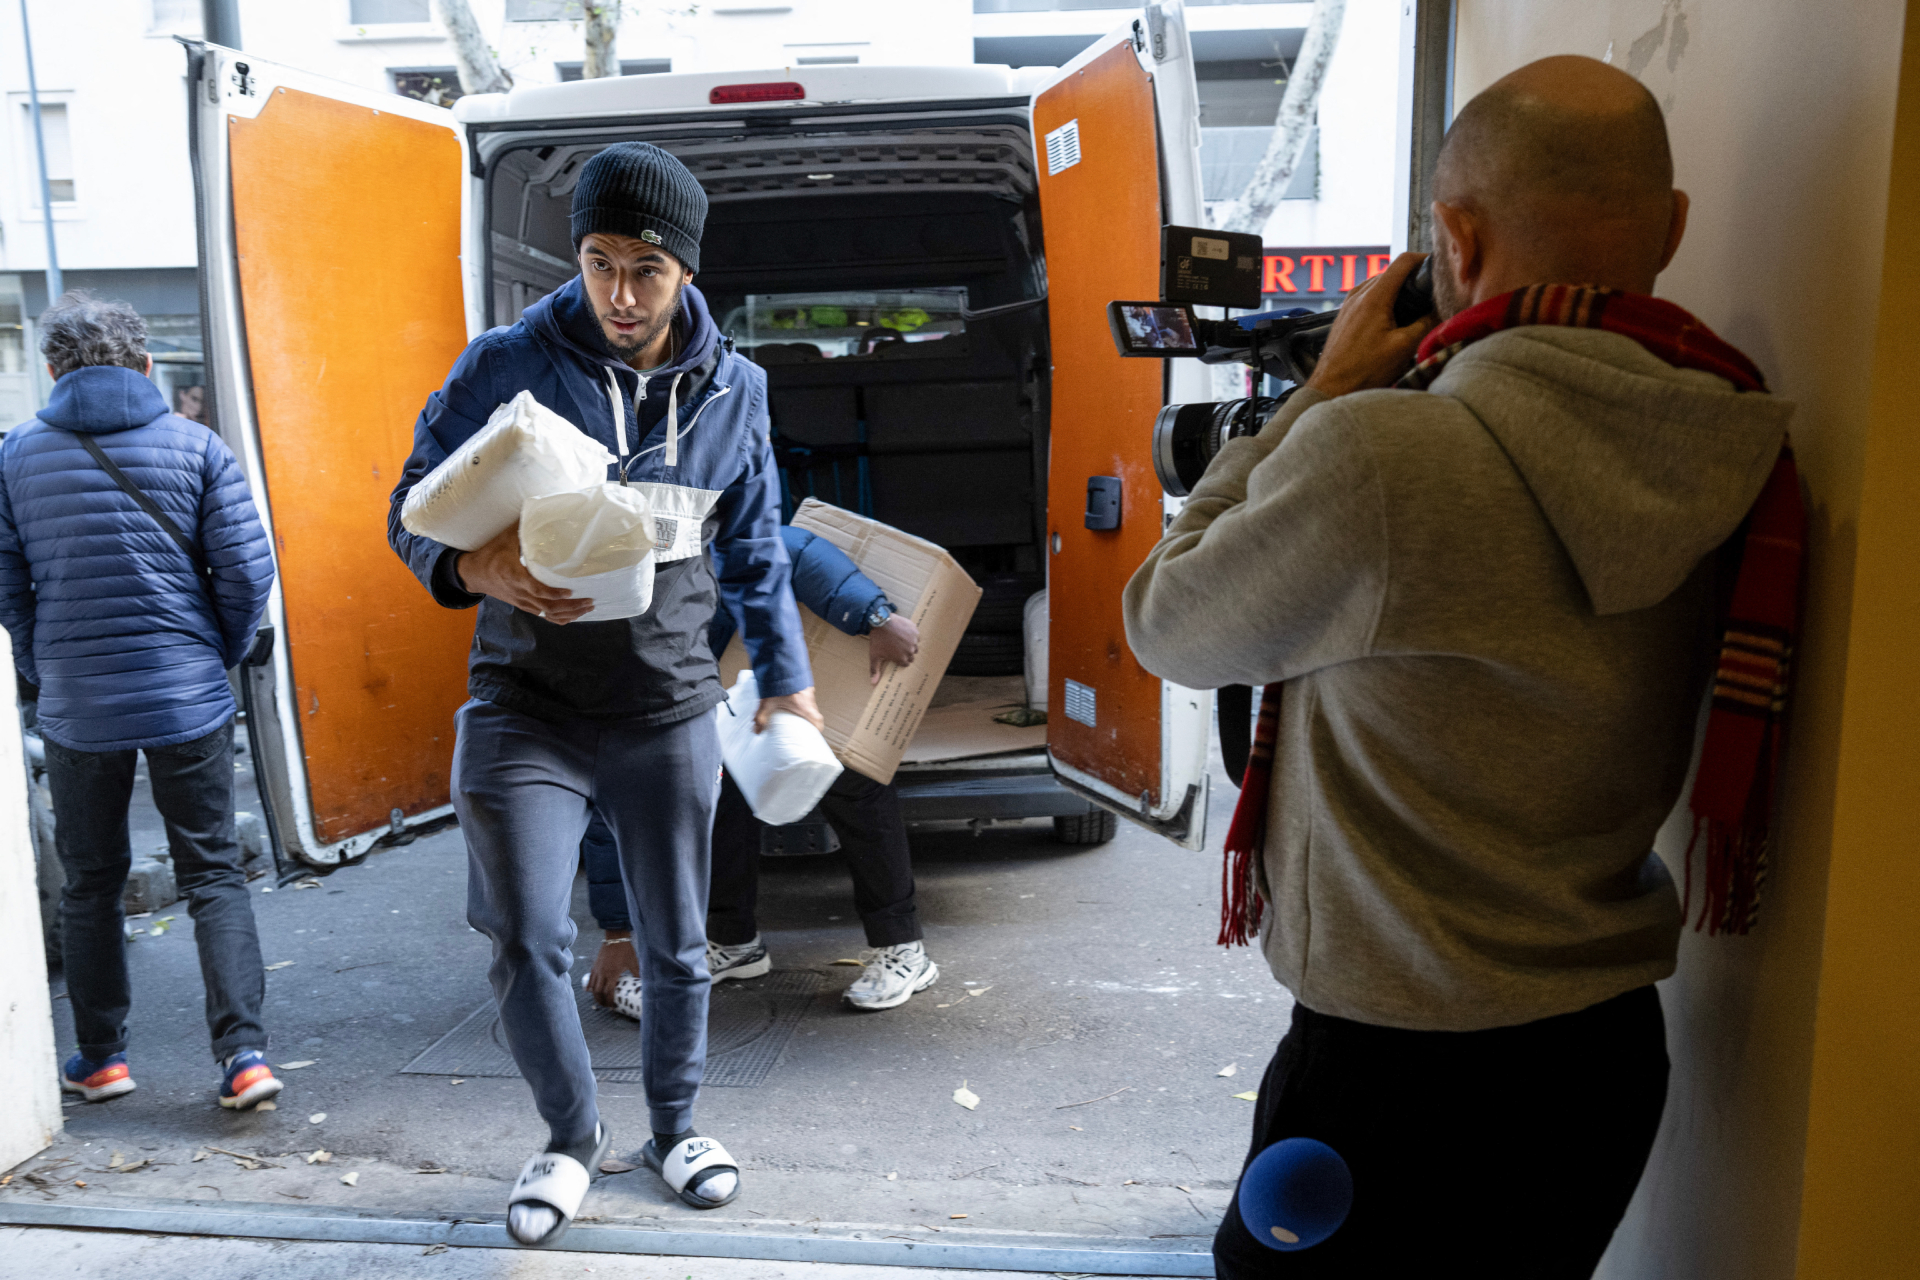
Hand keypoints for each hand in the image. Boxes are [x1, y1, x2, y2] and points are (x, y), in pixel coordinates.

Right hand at [454, 522, 594, 623]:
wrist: (472, 574)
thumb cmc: (489, 554)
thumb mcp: (504, 538)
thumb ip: (522, 528)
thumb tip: (541, 511)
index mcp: (514, 575)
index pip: (536, 590)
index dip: (553, 593)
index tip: (569, 592)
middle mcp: (519, 592)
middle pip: (547, 607)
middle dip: (570, 607)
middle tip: (589, 600)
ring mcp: (522, 602)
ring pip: (547, 614)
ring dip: (569, 614)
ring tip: (587, 607)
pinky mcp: (524, 606)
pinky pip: (543, 616)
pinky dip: (560, 618)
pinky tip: (574, 614)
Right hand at [585, 931, 638, 1006]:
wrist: (615, 938)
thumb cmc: (625, 950)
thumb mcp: (633, 962)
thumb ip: (637, 973)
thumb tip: (643, 982)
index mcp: (613, 974)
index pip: (608, 992)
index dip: (610, 1001)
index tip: (612, 1005)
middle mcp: (603, 973)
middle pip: (598, 992)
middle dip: (601, 1001)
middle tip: (605, 1005)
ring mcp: (597, 970)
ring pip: (592, 987)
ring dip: (595, 995)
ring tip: (600, 999)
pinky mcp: (594, 966)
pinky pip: (590, 979)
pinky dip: (590, 986)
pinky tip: (591, 990)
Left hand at [755, 686, 823, 733]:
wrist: (780, 663)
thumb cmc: (778, 683)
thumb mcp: (767, 703)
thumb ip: (761, 717)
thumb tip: (757, 730)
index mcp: (805, 706)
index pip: (818, 721)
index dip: (816, 729)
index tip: (812, 733)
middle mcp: (809, 698)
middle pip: (814, 712)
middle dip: (808, 719)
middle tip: (801, 725)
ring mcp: (808, 689)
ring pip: (809, 703)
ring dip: (804, 708)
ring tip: (794, 712)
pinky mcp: (803, 682)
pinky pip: (805, 694)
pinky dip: (800, 699)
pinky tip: (791, 699)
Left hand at [867, 614, 919, 683]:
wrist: (881, 621)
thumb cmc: (878, 640)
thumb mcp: (874, 656)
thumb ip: (875, 670)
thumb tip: (873, 684)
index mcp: (902, 658)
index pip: (906, 663)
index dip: (900, 659)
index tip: (896, 655)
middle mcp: (910, 651)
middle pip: (911, 656)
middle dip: (905, 653)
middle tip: (897, 647)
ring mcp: (914, 641)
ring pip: (915, 646)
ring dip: (910, 645)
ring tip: (901, 640)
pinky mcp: (915, 631)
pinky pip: (916, 636)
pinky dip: (912, 636)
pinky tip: (904, 633)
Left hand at [1303, 252, 1437, 398]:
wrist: (1331, 388)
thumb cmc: (1362, 371)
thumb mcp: (1404, 347)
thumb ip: (1425, 324)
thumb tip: (1440, 310)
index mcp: (1374, 296)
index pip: (1403, 261)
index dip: (1424, 259)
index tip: (1437, 266)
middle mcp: (1358, 294)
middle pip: (1392, 272)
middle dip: (1413, 278)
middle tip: (1432, 291)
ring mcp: (1349, 303)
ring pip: (1380, 284)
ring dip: (1398, 290)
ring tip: (1415, 306)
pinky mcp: (1345, 315)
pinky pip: (1368, 297)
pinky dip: (1384, 301)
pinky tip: (1394, 319)